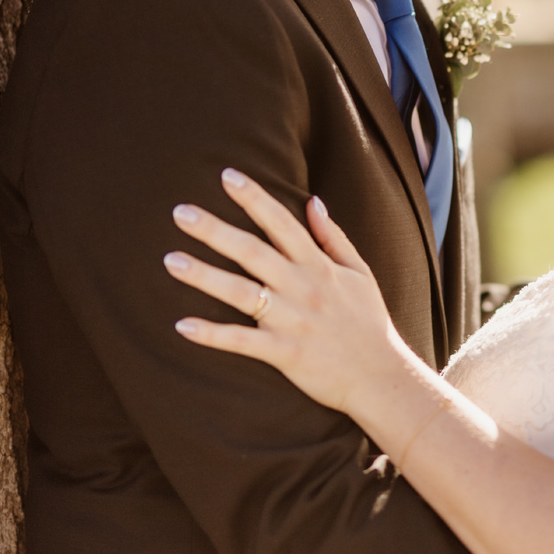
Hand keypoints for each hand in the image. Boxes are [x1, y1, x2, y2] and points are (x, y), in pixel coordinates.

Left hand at [164, 168, 404, 413]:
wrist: (383, 378)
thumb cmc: (369, 323)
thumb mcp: (360, 273)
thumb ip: (333, 236)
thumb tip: (313, 201)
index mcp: (319, 266)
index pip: (282, 223)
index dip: (254, 198)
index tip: (227, 176)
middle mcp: (303, 288)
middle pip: (253, 252)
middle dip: (215, 230)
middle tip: (180, 212)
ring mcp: (293, 321)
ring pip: (242, 293)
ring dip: (204, 276)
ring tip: (171, 261)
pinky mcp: (286, 354)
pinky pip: (243, 342)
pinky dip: (213, 335)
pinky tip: (183, 325)